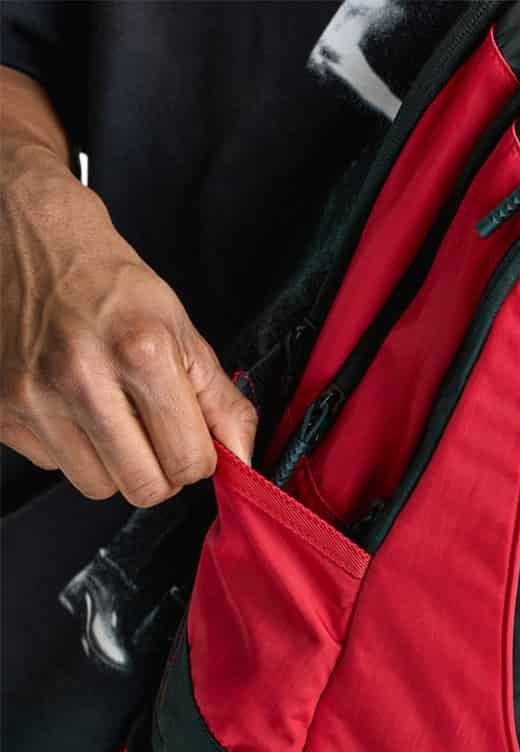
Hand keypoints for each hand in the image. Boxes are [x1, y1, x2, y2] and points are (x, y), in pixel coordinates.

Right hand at [1, 70, 256, 505]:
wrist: (31, 242)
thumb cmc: (113, 286)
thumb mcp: (182, 330)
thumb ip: (221, 401)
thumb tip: (244, 461)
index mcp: (141, 352)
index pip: (189, 462)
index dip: (199, 459)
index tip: (192, 439)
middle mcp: (82, 378)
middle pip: (144, 488)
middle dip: (161, 472)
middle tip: (157, 437)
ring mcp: (34, 397)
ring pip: (97, 487)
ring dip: (114, 465)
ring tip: (112, 416)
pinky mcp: (0, 411)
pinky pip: (54, 467)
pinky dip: (71, 449)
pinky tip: (72, 406)